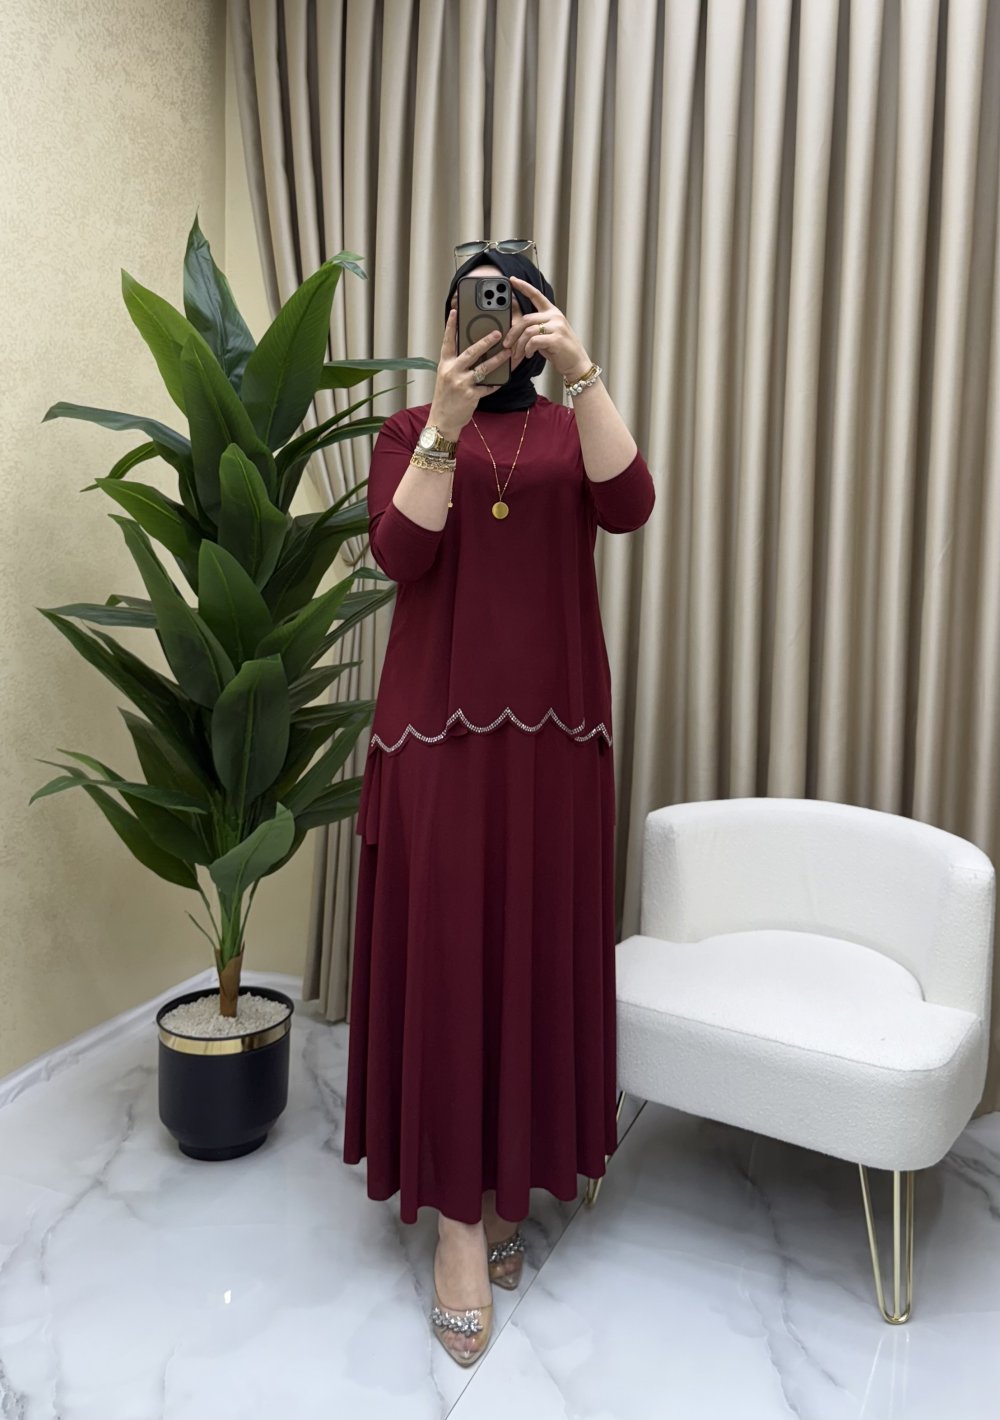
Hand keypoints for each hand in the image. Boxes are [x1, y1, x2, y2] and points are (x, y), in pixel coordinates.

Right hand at [428, 308, 511, 438]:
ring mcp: (462, 384)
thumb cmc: (446, 397)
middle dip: (485, 341)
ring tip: (508, 352)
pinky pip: (488, 386)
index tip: (455, 312)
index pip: (448, 342)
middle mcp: (452, 372)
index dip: (451, 326)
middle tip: (498, 333)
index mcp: (445, 364)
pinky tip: (503, 378)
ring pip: (484, 368)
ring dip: (498, 360)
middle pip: (471, 352)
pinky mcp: (471, 396)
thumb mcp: (446, 377)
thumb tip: (473, 350)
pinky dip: (496, 382)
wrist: (443, 420)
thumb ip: (456, 363)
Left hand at [503, 275, 590, 380]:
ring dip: (520, 345)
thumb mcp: (547, 334)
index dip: (523, 286)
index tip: (512, 280)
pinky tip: (529, 355)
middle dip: (513, 333)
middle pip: (526, 320)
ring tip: (519, 354)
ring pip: (528, 331)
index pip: (536, 295)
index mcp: (552, 312)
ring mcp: (557, 326)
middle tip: (507, 345)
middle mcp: (555, 316)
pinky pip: (534, 341)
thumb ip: (535, 328)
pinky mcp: (556, 339)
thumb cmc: (560, 351)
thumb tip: (515, 331)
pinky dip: (528, 349)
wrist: (576, 363)